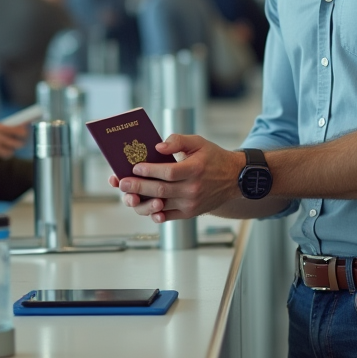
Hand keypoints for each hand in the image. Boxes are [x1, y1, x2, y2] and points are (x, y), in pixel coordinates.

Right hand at [0, 122, 27, 158]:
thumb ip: (5, 128)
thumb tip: (20, 128)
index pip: (16, 130)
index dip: (23, 132)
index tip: (26, 132)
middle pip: (16, 144)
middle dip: (20, 143)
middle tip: (21, 142)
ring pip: (10, 153)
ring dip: (11, 151)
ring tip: (9, 148)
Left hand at [107, 134, 245, 222]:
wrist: (234, 179)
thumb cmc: (212, 157)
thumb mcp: (199, 142)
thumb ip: (178, 140)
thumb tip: (157, 147)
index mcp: (195, 169)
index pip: (168, 172)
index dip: (150, 170)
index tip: (135, 167)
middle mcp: (193, 189)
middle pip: (161, 190)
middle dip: (138, 186)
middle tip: (123, 183)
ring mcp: (191, 204)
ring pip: (161, 205)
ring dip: (142, 202)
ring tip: (128, 195)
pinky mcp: (190, 213)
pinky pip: (169, 217)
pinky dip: (154, 214)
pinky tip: (144, 207)